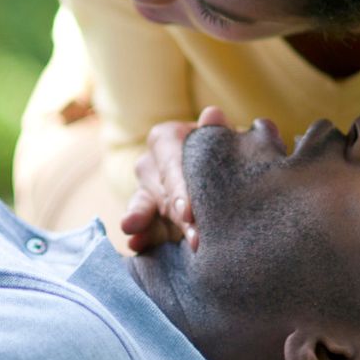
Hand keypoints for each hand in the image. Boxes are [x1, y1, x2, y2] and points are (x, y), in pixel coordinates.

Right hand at [120, 106, 227, 252]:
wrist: (220, 169)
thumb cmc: (222, 150)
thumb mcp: (223, 138)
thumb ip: (217, 131)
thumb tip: (212, 115)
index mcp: (165, 138)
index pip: (170, 162)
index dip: (178, 188)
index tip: (188, 211)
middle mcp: (150, 163)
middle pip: (161, 189)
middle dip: (176, 215)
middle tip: (196, 239)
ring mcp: (146, 190)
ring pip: (145, 206)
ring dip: (149, 224)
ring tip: (136, 235)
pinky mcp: (147, 214)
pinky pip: (140, 225)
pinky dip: (139, 235)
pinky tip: (136, 244)